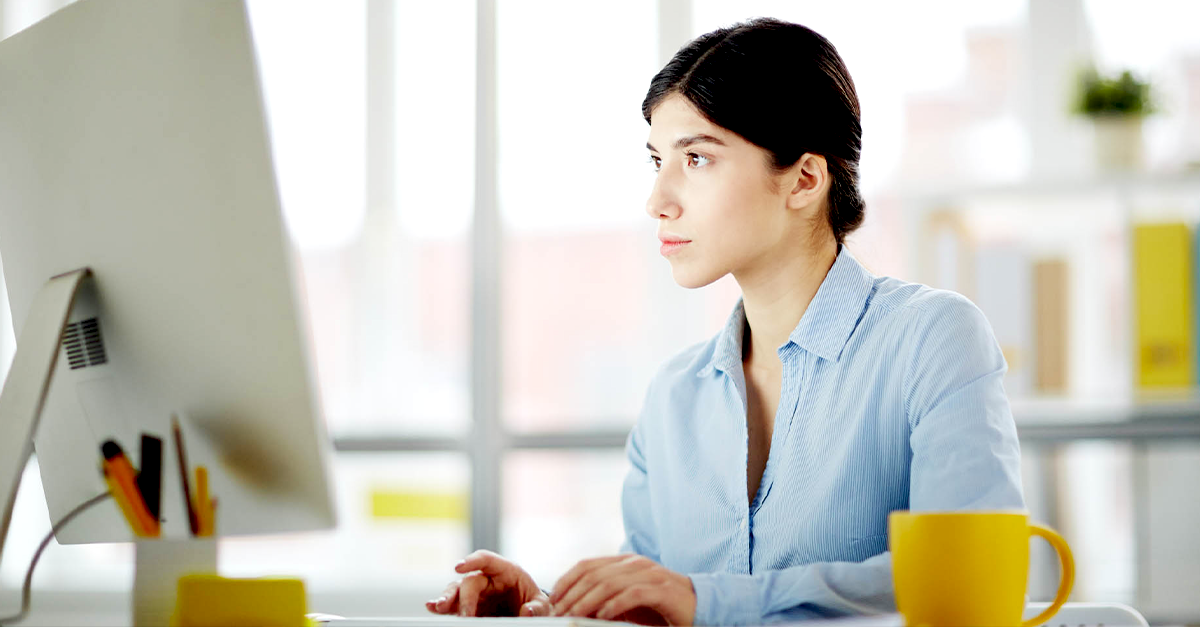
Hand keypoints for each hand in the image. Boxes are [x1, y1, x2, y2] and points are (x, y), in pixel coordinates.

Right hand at [425, 550, 551, 616]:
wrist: (529, 615)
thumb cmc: (535, 605)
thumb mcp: (543, 606)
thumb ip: (537, 607)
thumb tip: (527, 611)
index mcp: (507, 571)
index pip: (487, 559)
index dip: (472, 560)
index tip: (460, 567)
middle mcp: (487, 579)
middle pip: (470, 581)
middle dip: (465, 597)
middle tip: (466, 615)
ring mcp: (476, 593)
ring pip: (456, 590)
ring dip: (446, 598)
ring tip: (439, 607)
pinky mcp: (468, 606)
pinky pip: (452, 604)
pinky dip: (441, 605)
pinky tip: (432, 608)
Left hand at [550, 554, 695, 625]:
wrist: (699, 606)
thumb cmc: (660, 606)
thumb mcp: (628, 600)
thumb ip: (605, 598)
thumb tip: (574, 607)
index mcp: (624, 562)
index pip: (587, 564)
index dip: (566, 580)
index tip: (552, 599)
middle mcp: (635, 563)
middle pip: (594, 574)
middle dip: (572, 595)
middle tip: (559, 613)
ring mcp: (650, 574)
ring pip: (609, 583)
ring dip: (587, 601)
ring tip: (574, 616)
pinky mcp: (662, 590)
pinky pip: (633, 594)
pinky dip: (614, 605)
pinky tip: (602, 616)